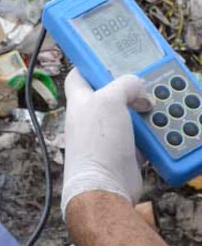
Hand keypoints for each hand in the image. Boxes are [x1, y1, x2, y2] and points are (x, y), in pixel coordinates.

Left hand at [62, 67, 150, 217]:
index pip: (79, 75)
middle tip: (148, 83)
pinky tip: (166, 129)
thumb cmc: (97, 142)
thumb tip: (138, 88)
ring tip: (162, 106)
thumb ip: (124, 85)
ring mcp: (108, 136)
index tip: (109, 58)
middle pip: (112, 95)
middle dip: (131, 90)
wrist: (105, 186)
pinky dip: (155, 135)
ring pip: (132, 117)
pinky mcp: (125, 153)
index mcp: (80, 100)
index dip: (91, 65)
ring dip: (148, 113)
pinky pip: (143, 138)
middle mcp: (91, 117)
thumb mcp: (109, 100)